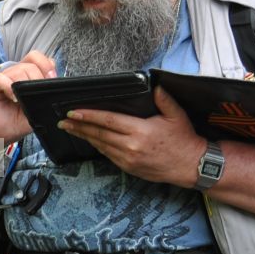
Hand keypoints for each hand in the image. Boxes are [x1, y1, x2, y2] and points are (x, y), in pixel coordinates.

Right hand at [0, 50, 57, 142]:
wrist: (2, 134)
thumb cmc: (18, 121)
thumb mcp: (39, 109)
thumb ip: (47, 95)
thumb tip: (58, 87)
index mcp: (27, 75)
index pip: (37, 58)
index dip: (46, 66)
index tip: (51, 80)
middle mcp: (16, 74)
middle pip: (30, 64)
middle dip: (38, 78)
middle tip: (37, 95)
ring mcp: (4, 79)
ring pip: (18, 70)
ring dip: (24, 84)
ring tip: (23, 100)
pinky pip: (0, 79)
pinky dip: (9, 87)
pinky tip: (14, 99)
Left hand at [60, 85, 206, 186]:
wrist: (191, 166)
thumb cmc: (184, 139)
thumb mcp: (177, 115)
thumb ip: (164, 99)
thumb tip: (154, 85)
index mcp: (140, 131)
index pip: (107, 121)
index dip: (88, 116)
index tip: (73, 112)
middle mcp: (131, 146)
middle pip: (98, 134)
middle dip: (78, 127)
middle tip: (63, 122)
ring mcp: (128, 159)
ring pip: (100, 146)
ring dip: (84, 137)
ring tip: (71, 129)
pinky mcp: (129, 168)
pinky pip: (108, 155)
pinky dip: (97, 146)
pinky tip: (90, 140)